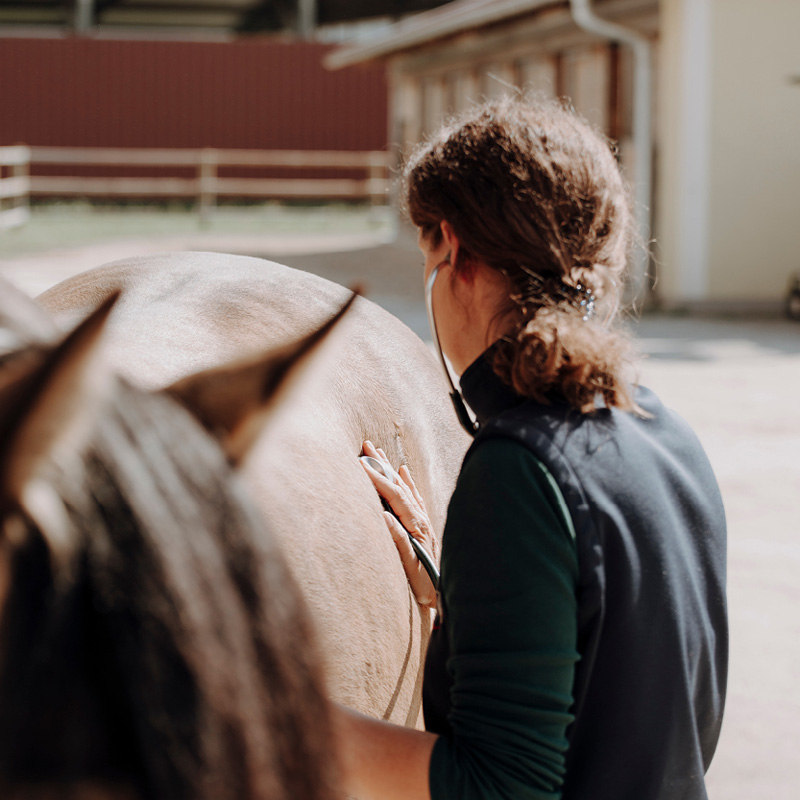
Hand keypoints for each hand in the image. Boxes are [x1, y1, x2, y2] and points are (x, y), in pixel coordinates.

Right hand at [361, 441, 437, 608]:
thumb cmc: (424, 583)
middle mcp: (420, 518)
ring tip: (379, 451)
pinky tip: (403, 471)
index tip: (360, 463)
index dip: (377, 478)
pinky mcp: (422, 524)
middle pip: (399, 485)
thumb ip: (398, 540)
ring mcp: (422, 519)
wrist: (443, 594)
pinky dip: (407, 482)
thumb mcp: (409, 565)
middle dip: (382, 464)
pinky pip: (413, 496)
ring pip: (405, 487)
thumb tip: (384, 516)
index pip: (394, 495)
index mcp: (416, 525)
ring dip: (391, 468)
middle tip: (367, 445)